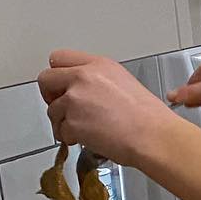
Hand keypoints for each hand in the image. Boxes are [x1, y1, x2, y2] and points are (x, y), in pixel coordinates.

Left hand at [39, 51, 175, 165]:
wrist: (154, 136)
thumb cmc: (150, 117)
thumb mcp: (126, 83)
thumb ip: (99, 82)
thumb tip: (85, 94)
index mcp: (99, 65)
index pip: (60, 58)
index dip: (58, 75)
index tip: (62, 86)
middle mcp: (83, 77)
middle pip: (46, 79)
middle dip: (50, 96)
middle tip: (63, 108)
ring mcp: (75, 99)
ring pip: (52, 110)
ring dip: (63, 122)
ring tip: (84, 131)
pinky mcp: (72, 122)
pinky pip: (61, 131)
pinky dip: (71, 138)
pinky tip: (88, 140)